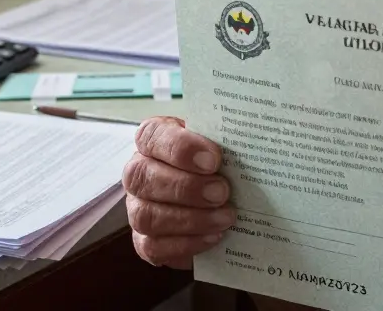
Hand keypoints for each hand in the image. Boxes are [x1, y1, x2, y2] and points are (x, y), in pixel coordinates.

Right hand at [123, 116, 234, 268]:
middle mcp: (137, 173)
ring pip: (146, 216)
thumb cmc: (214, 164)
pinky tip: (214, 237)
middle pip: (143, 178)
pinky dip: (186, 244)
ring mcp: (135, 208)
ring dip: (190, 219)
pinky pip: (154, 247)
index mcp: (153, 140)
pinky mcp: (143, 241)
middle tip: (222, 192)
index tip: (214, 159)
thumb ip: (224, 142)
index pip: (151, 137)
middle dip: (186, 187)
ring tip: (225, 218)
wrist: (213, 198)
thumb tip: (247, 146)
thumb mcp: (219, 145)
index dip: (180, 148)